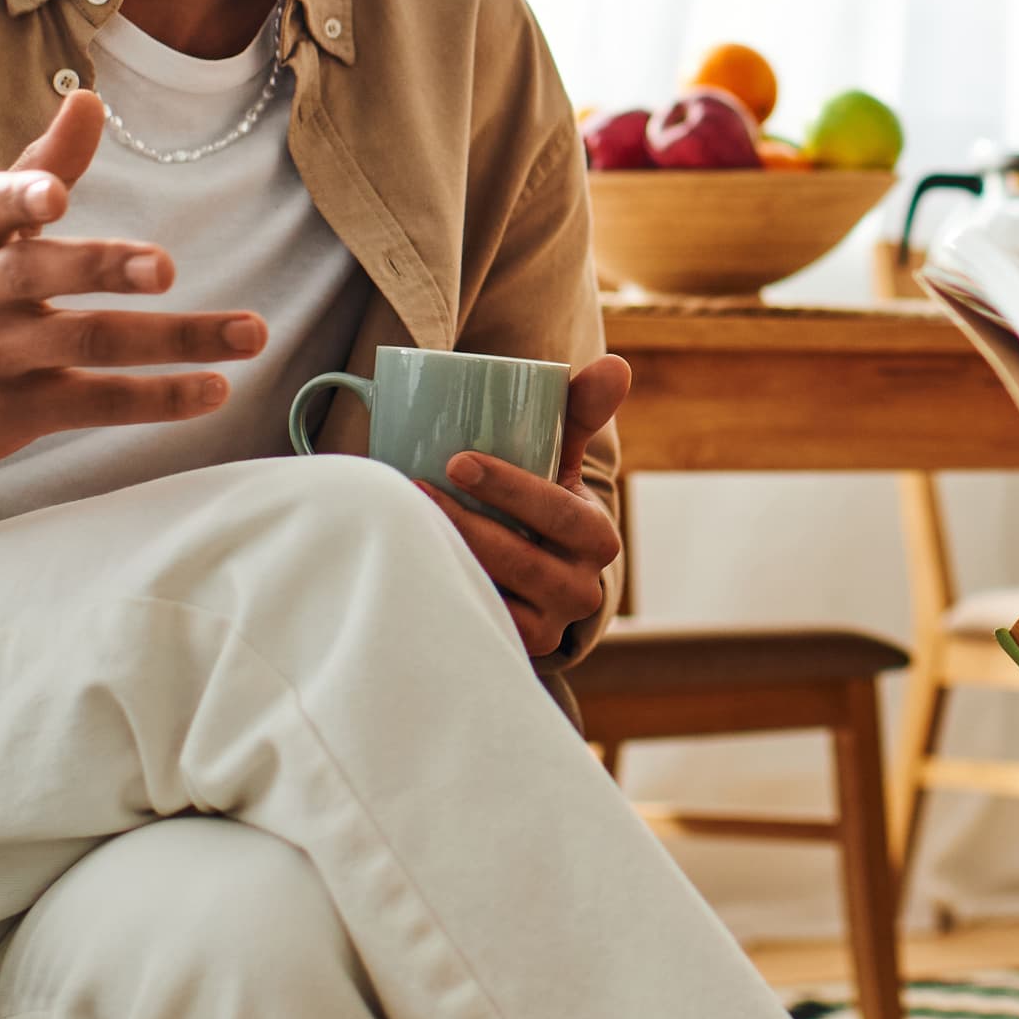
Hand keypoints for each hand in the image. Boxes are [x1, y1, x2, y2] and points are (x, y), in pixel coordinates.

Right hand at [0, 91, 262, 480]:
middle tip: (167, 268)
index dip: (19, 196)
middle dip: (104, 266)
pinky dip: (158, 398)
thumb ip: (38, 165)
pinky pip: (95, 401)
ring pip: (86, 341)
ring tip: (250, 334)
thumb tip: (89, 97)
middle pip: (41, 275)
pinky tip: (214, 390)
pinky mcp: (9, 413)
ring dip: (174, 339)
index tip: (53, 194)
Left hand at [425, 352, 630, 659]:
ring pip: (494, 597)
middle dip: (467, 523)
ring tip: (402, 524)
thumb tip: (616, 365)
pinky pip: (474, 627)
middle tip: (417, 488)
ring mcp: (547, 628)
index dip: (511, 488)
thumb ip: (580, 412)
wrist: (537, 585)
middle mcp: (581, 590)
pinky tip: (407, 570)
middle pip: (522, 560)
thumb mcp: (562, 464)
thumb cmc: (542, 505)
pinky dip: (441, 596)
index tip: (458, 460)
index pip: (561, 513)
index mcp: (597, 539)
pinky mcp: (512, 653)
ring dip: (446, 558)